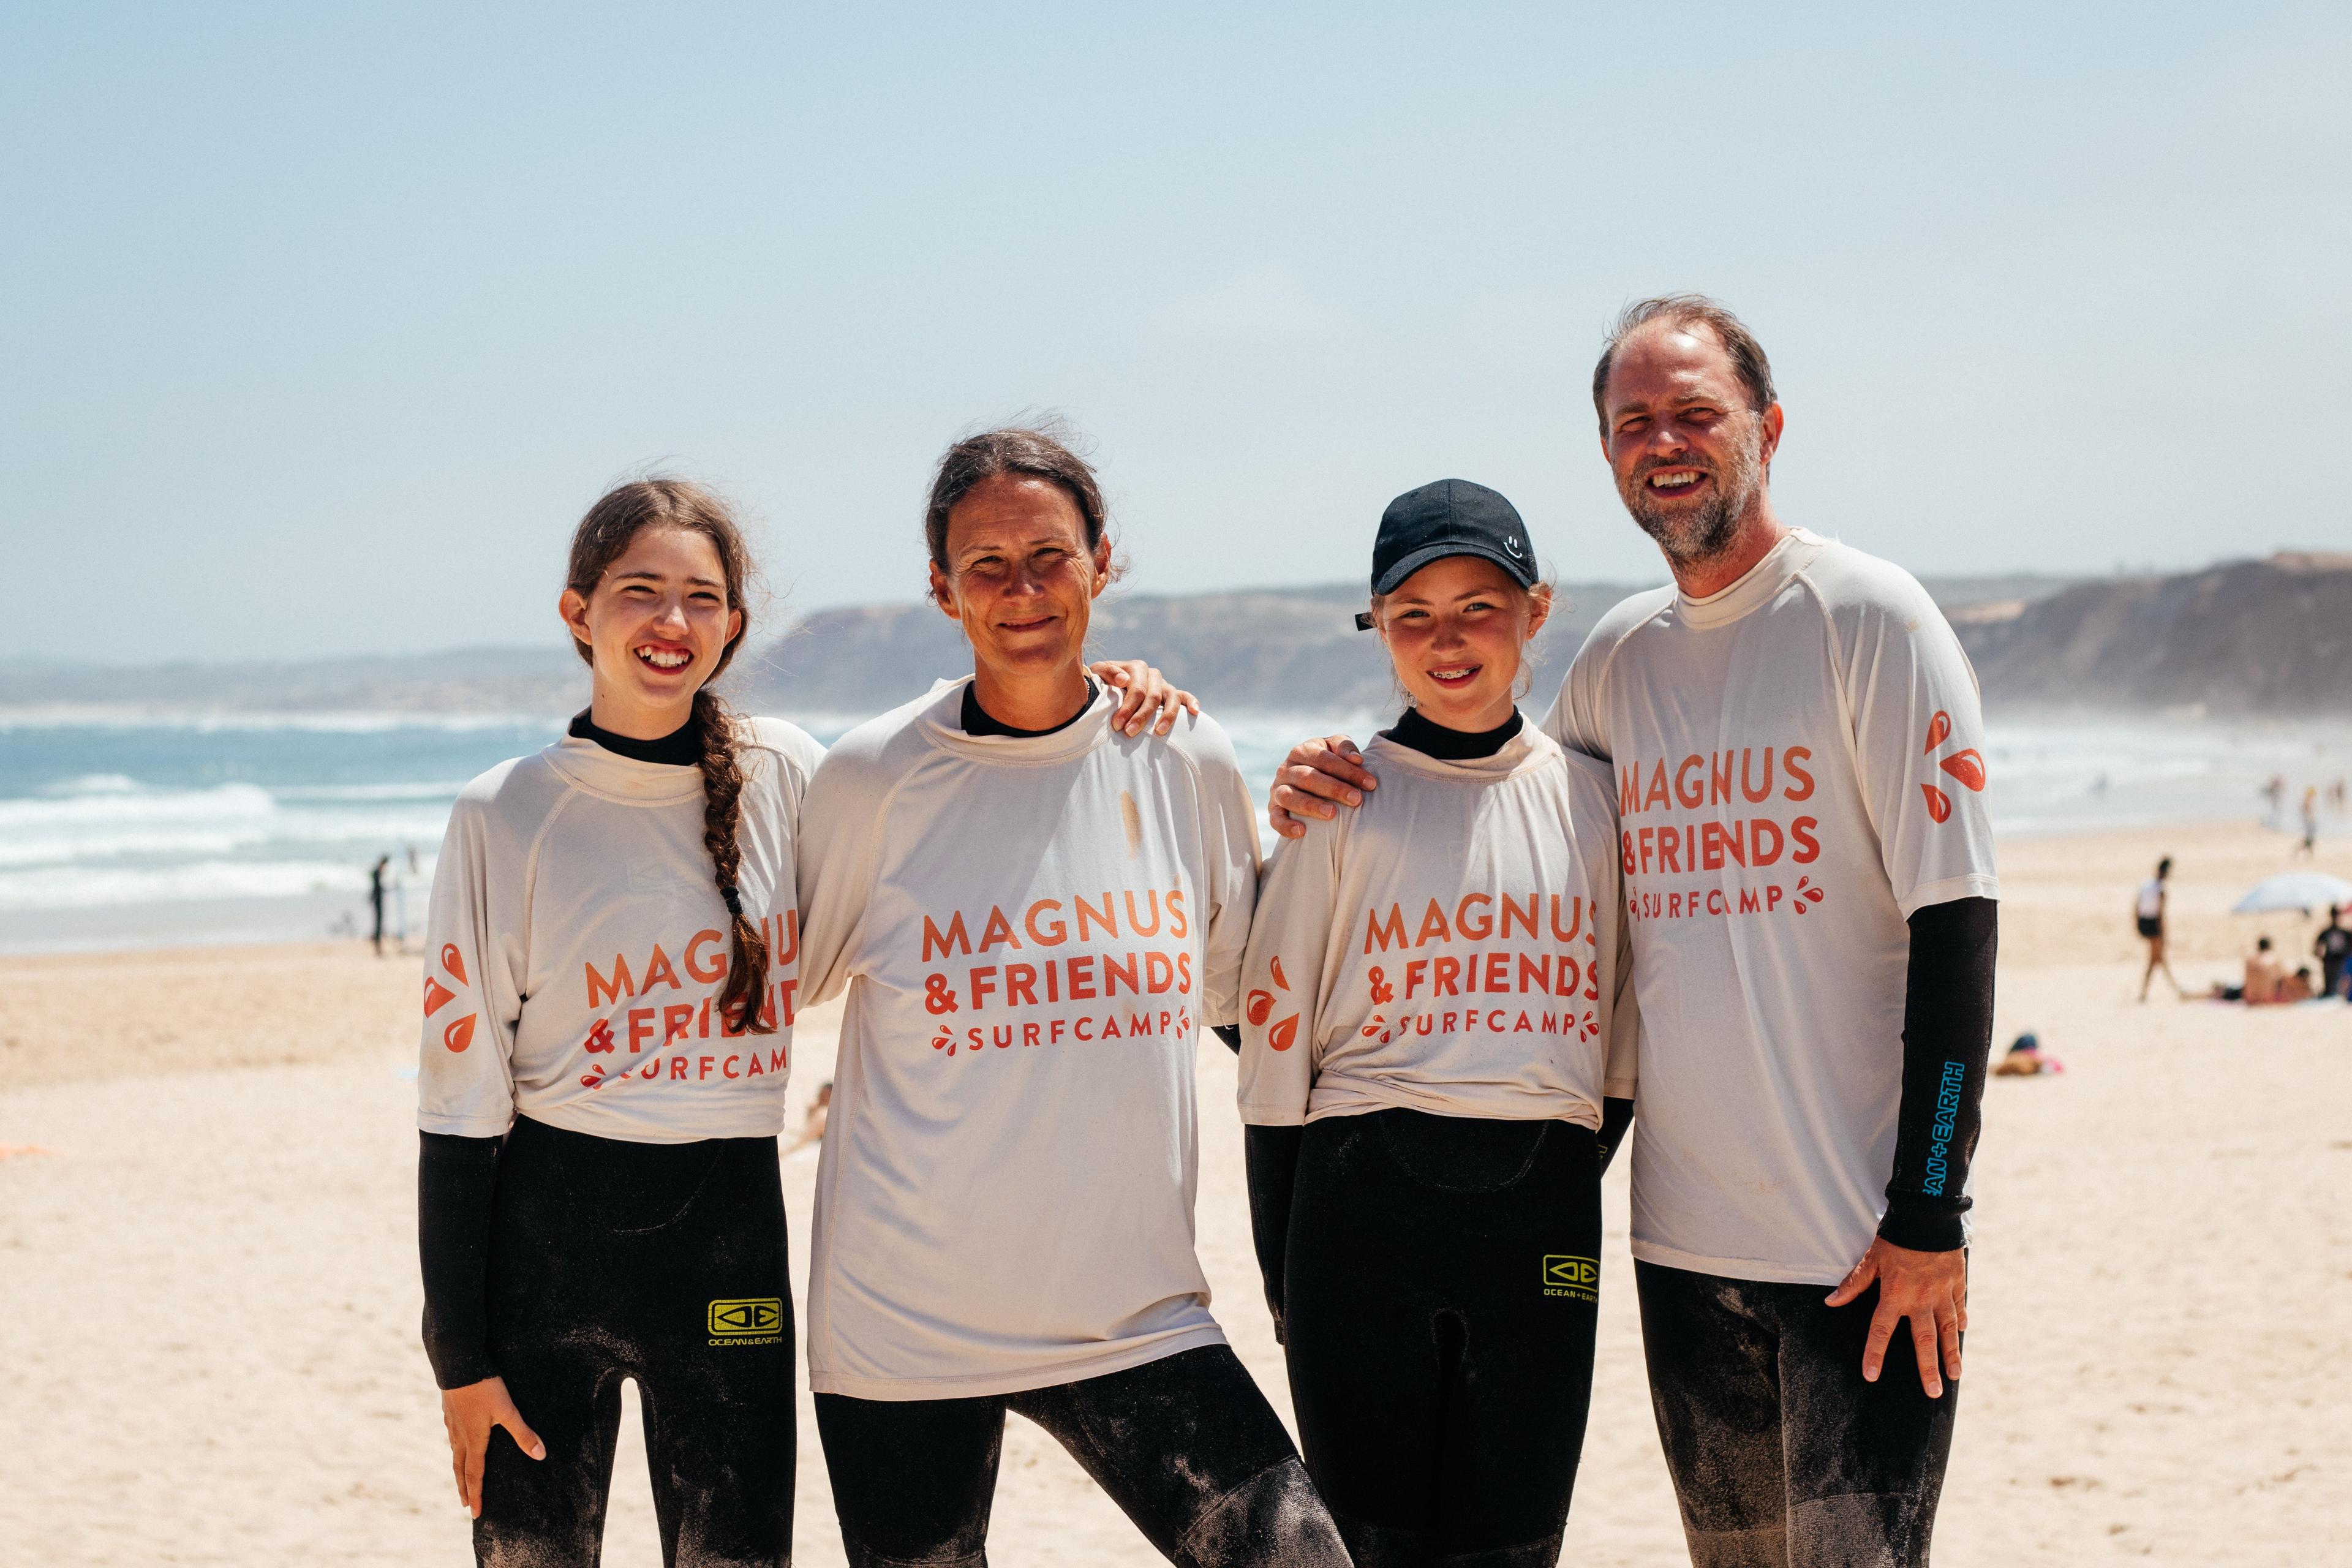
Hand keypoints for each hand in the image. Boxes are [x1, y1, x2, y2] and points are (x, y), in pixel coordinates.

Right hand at [440, 1375, 544, 1517]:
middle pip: (460, 1467)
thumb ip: (523, 1433)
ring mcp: (452, 1422)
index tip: (475, 1513)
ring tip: (461, 1475)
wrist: (457, 1362)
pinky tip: (458, 1439)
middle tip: (464, 1503)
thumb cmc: (483, 1387)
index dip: (475, 1495)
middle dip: (463, 1487)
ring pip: (454, 1450)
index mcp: (473, 1439)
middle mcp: (459, 1435)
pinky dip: (455, 1445)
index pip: (474, 1474)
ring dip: (458, 1467)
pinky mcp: (449, 1409)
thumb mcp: (507, 1410)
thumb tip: (540, 1455)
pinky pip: (451, 1434)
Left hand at [1091, 660, 1200, 736]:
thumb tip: (1124, 680)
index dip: (1127, 708)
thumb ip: (1107, 672)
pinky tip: (1195, 712)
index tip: (1117, 725)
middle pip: (1153, 696)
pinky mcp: (1173, 694)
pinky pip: (1185, 696)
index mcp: (1136, 668)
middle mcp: (1153, 674)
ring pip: (1172, 697)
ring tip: (1159, 732)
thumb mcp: (1098, 674)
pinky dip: (1192, 702)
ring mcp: (1164, 684)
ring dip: (1167, 716)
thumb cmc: (1103, 683)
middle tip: (1129, 733)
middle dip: (1141, 716)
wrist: (1110, 685)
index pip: (1137, 689)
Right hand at [1268, 735, 1376, 837]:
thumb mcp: (1335, 748)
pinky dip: (1286, 826)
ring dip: (1310, 805)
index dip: (1347, 770)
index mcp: (1302, 751)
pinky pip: (1275, 819)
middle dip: (1334, 788)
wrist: (1306, 777)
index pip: (1324, 758)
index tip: (1370, 784)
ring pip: (1289, 796)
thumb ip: (1345, 747)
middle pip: (1307, 777)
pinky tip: (1303, 831)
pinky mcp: (1274, 809)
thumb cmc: (1328, 763)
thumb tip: (1356, 759)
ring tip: (1332, 814)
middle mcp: (1286, 769)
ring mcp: (1277, 789)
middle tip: (1356, 799)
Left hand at [1826, 1238, 1966, 1397]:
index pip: (1880, 1331)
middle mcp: (1920, 1300)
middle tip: (1933, 1393)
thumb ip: (1854, 1283)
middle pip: (1924, 1341)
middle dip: (1928, 1369)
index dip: (1874, 1354)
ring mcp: (1942, 1293)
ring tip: (1954, 1375)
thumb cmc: (1895, 1237)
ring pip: (1948, 1330)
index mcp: (1895, 1295)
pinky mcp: (1957, 1283)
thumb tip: (1831, 1302)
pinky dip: (1961, 1320)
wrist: (1928, 1216)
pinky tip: (1963, 1333)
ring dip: (1951, 1354)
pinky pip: (1959, 1306)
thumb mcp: (1871, 1259)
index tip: (1871, 1376)